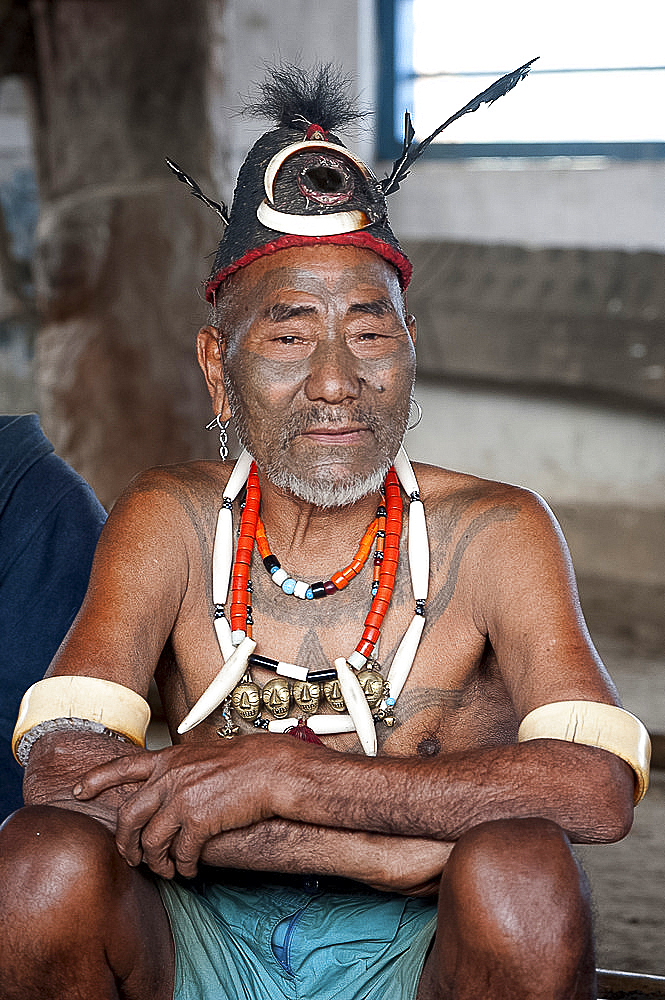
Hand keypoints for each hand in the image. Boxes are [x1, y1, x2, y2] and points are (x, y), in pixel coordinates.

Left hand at [73, 735, 283, 877]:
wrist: (270, 769)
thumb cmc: (244, 763)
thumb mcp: (202, 757)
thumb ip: (179, 772)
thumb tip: (166, 792)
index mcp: (169, 760)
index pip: (123, 766)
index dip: (97, 779)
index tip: (78, 791)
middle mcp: (169, 778)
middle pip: (128, 816)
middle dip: (124, 843)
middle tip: (131, 857)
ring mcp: (182, 799)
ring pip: (150, 841)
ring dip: (155, 862)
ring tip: (166, 869)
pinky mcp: (198, 820)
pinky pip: (181, 854)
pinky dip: (183, 867)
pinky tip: (189, 870)